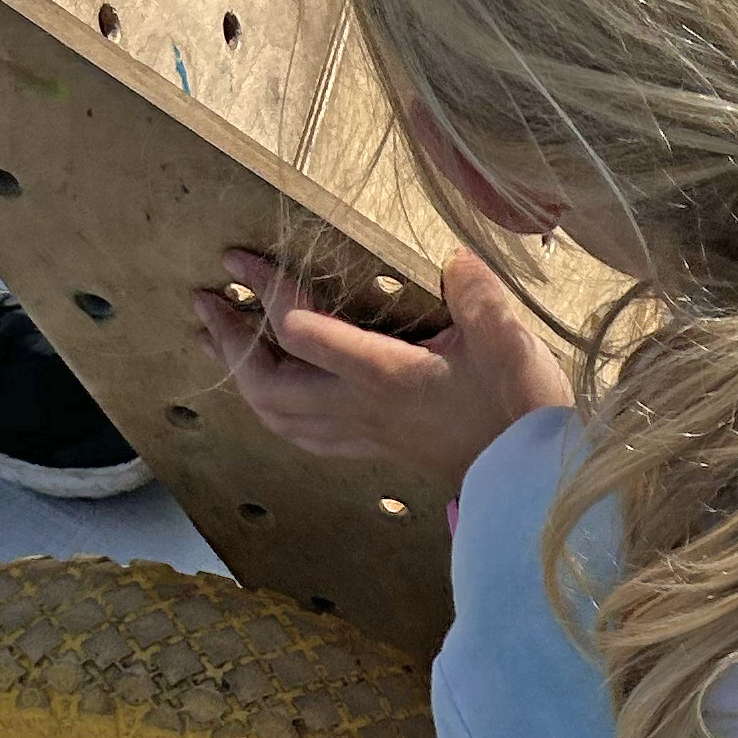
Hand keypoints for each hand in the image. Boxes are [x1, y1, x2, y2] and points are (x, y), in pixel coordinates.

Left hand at [192, 246, 572, 483]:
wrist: (530, 478)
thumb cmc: (518, 409)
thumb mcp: (507, 343)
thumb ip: (476, 296)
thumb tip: (452, 259)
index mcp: (383, 376)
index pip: (301, 333)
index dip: (266, 292)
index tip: (241, 260)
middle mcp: (360, 408)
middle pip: (268, 384)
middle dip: (230, 342)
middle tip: (207, 303)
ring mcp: (364, 432)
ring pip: (277, 415)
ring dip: (241, 378)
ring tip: (217, 343)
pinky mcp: (375, 446)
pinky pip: (304, 434)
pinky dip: (273, 411)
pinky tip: (270, 397)